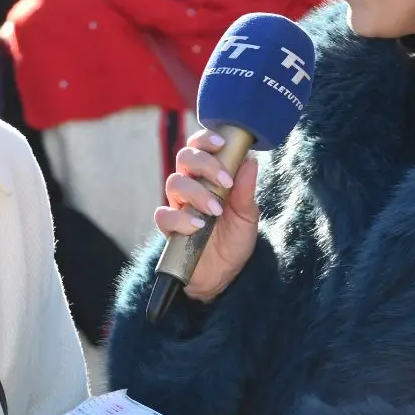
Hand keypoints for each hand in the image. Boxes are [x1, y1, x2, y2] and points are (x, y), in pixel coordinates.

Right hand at [154, 129, 259, 301]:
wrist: (224, 275)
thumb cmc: (234, 239)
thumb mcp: (247, 216)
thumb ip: (245, 190)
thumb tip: (249, 161)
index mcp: (208, 176)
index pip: (199, 147)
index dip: (205, 140)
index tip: (221, 143)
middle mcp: (190, 186)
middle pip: (184, 158)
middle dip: (204, 164)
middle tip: (224, 182)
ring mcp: (178, 206)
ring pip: (174, 183)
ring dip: (197, 193)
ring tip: (215, 211)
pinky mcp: (169, 229)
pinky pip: (164, 215)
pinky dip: (180, 218)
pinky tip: (197, 225)